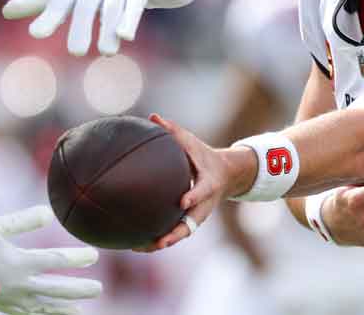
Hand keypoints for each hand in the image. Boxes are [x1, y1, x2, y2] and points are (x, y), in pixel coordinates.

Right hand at [0, 205, 101, 314]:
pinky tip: (47, 313)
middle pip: (56, 290)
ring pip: (43, 307)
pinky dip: (41, 314)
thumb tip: (49, 213)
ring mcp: (8, 299)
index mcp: (18, 263)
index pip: (55, 261)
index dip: (77, 259)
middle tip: (98, 289)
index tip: (95, 256)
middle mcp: (16, 285)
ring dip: (63, 308)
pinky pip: (26, 314)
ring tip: (81, 311)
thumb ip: (23, 221)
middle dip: (79, 290)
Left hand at [1, 0, 170, 55]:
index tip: (35, 33)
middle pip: (86, 7)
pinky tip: (127, 36)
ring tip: (105, 52)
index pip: (58, 3)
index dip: (47, 17)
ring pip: (112, 8)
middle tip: (76, 52)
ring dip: (109, 29)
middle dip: (82, 27)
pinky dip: (130, 21)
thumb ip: (36, 3)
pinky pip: (134, 7)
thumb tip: (4, 12)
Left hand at [134, 114, 253, 252]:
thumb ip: (174, 131)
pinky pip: (174, 231)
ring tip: (141, 248)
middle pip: (192, 224)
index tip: (183, 202)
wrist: (226, 174)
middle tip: (161, 241)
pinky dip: (158, 239)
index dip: (194, 198)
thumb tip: (153, 116)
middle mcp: (204, 205)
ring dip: (163, 242)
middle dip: (176, 233)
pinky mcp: (190, 220)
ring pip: (181, 233)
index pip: (202, 192)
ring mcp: (198, 215)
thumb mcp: (192, 142)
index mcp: (209, 185)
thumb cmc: (203, 155)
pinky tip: (137, 242)